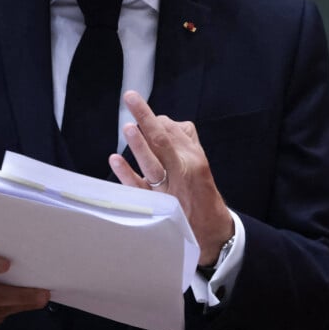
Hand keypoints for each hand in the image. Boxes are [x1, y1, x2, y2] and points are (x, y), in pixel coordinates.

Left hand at [109, 91, 233, 265]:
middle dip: (146, 117)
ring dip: (140, 145)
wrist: (213, 232)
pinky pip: (140, 190)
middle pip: (163, 141)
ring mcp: (168, 191)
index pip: (172, 132)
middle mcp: (182, 172)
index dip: (154, 120)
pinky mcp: (157, 207)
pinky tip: (115, 160)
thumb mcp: (200, 165)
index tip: (142, 113)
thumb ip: (185, 142)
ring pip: (153, 165)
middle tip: (130, 97)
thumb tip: (167, 122)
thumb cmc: (202, 194)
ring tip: (129, 127)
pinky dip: (127, 175)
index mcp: (194, 159)